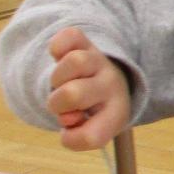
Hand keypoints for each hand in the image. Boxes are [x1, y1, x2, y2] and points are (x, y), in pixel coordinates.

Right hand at [45, 27, 130, 150]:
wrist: (109, 79)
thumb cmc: (93, 111)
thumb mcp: (92, 130)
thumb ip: (78, 136)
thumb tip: (67, 116)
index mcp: (116, 113)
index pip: (91, 136)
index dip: (72, 137)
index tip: (75, 127)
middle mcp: (112, 85)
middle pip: (72, 93)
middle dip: (57, 103)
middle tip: (66, 103)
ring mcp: (99, 61)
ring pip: (74, 61)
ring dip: (57, 77)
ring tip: (63, 82)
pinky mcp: (85, 42)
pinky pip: (68, 37)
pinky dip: (58, 47)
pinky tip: (60, 58)